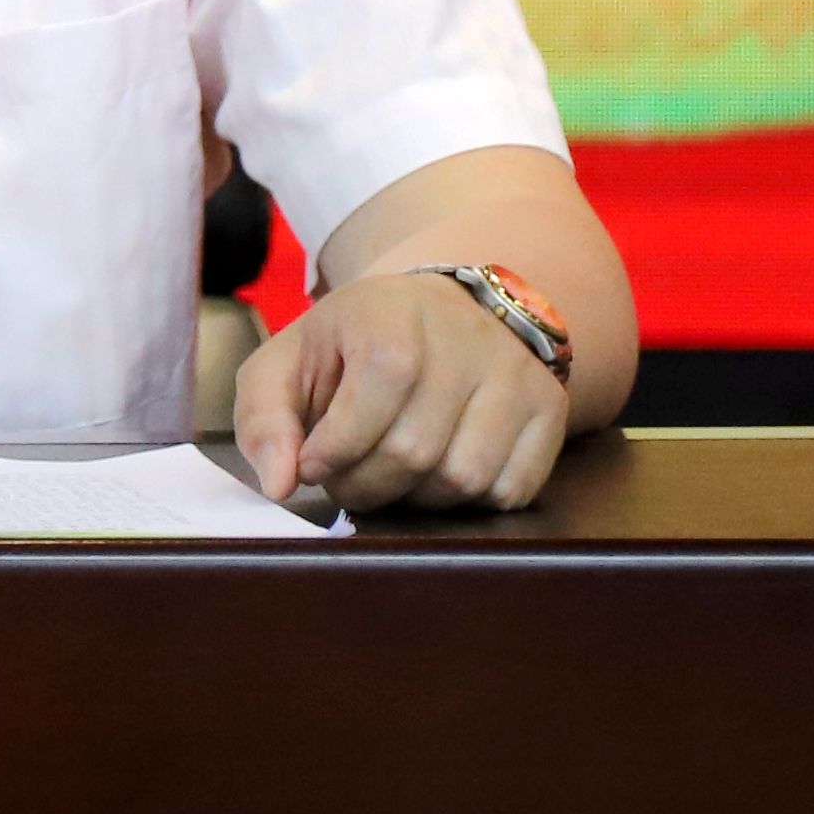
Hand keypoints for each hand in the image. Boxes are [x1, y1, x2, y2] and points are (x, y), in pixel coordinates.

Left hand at [233, 265, 563, 516]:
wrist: (439, 313)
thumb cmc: (355, 346)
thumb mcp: (289, 364)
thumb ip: (265, 419)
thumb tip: (279, 484)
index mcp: (390, 318)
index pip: (361, 416)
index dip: (329, 456)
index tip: (314, 460)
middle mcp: (463, 338)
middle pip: (413, 454)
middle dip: (367, 485)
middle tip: (351, 475)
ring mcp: (514, 372)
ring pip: (464, 478)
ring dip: (418, 497)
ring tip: (396, 471)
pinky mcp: (548, 406)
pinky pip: (511, 489)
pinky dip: (471, 500)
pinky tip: (443, 468)